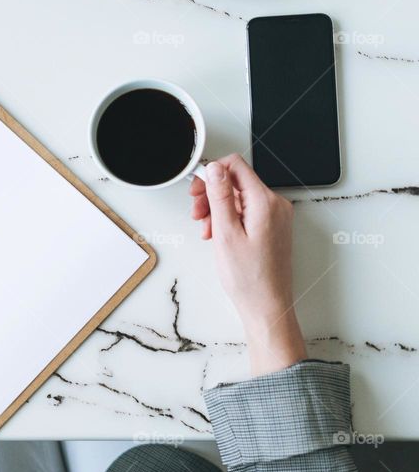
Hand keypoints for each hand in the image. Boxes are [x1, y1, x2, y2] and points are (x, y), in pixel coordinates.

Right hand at [190, 154, 306, 375]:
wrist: (266, 304)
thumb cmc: (249, 278)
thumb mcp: (226, 233)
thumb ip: (220, 197)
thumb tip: (214, 170)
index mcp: (265, 203)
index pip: (235, 166)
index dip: (211, 173)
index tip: (197, 189)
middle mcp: (275, 205)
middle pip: (236, 181)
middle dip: (212, 193)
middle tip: (197, 212)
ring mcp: (275, 216)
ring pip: (239, 197)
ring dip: (218, 208)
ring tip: (207, 229)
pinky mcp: (271, 227)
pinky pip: (246, 211)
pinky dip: (228, 218)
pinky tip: (218, 234)